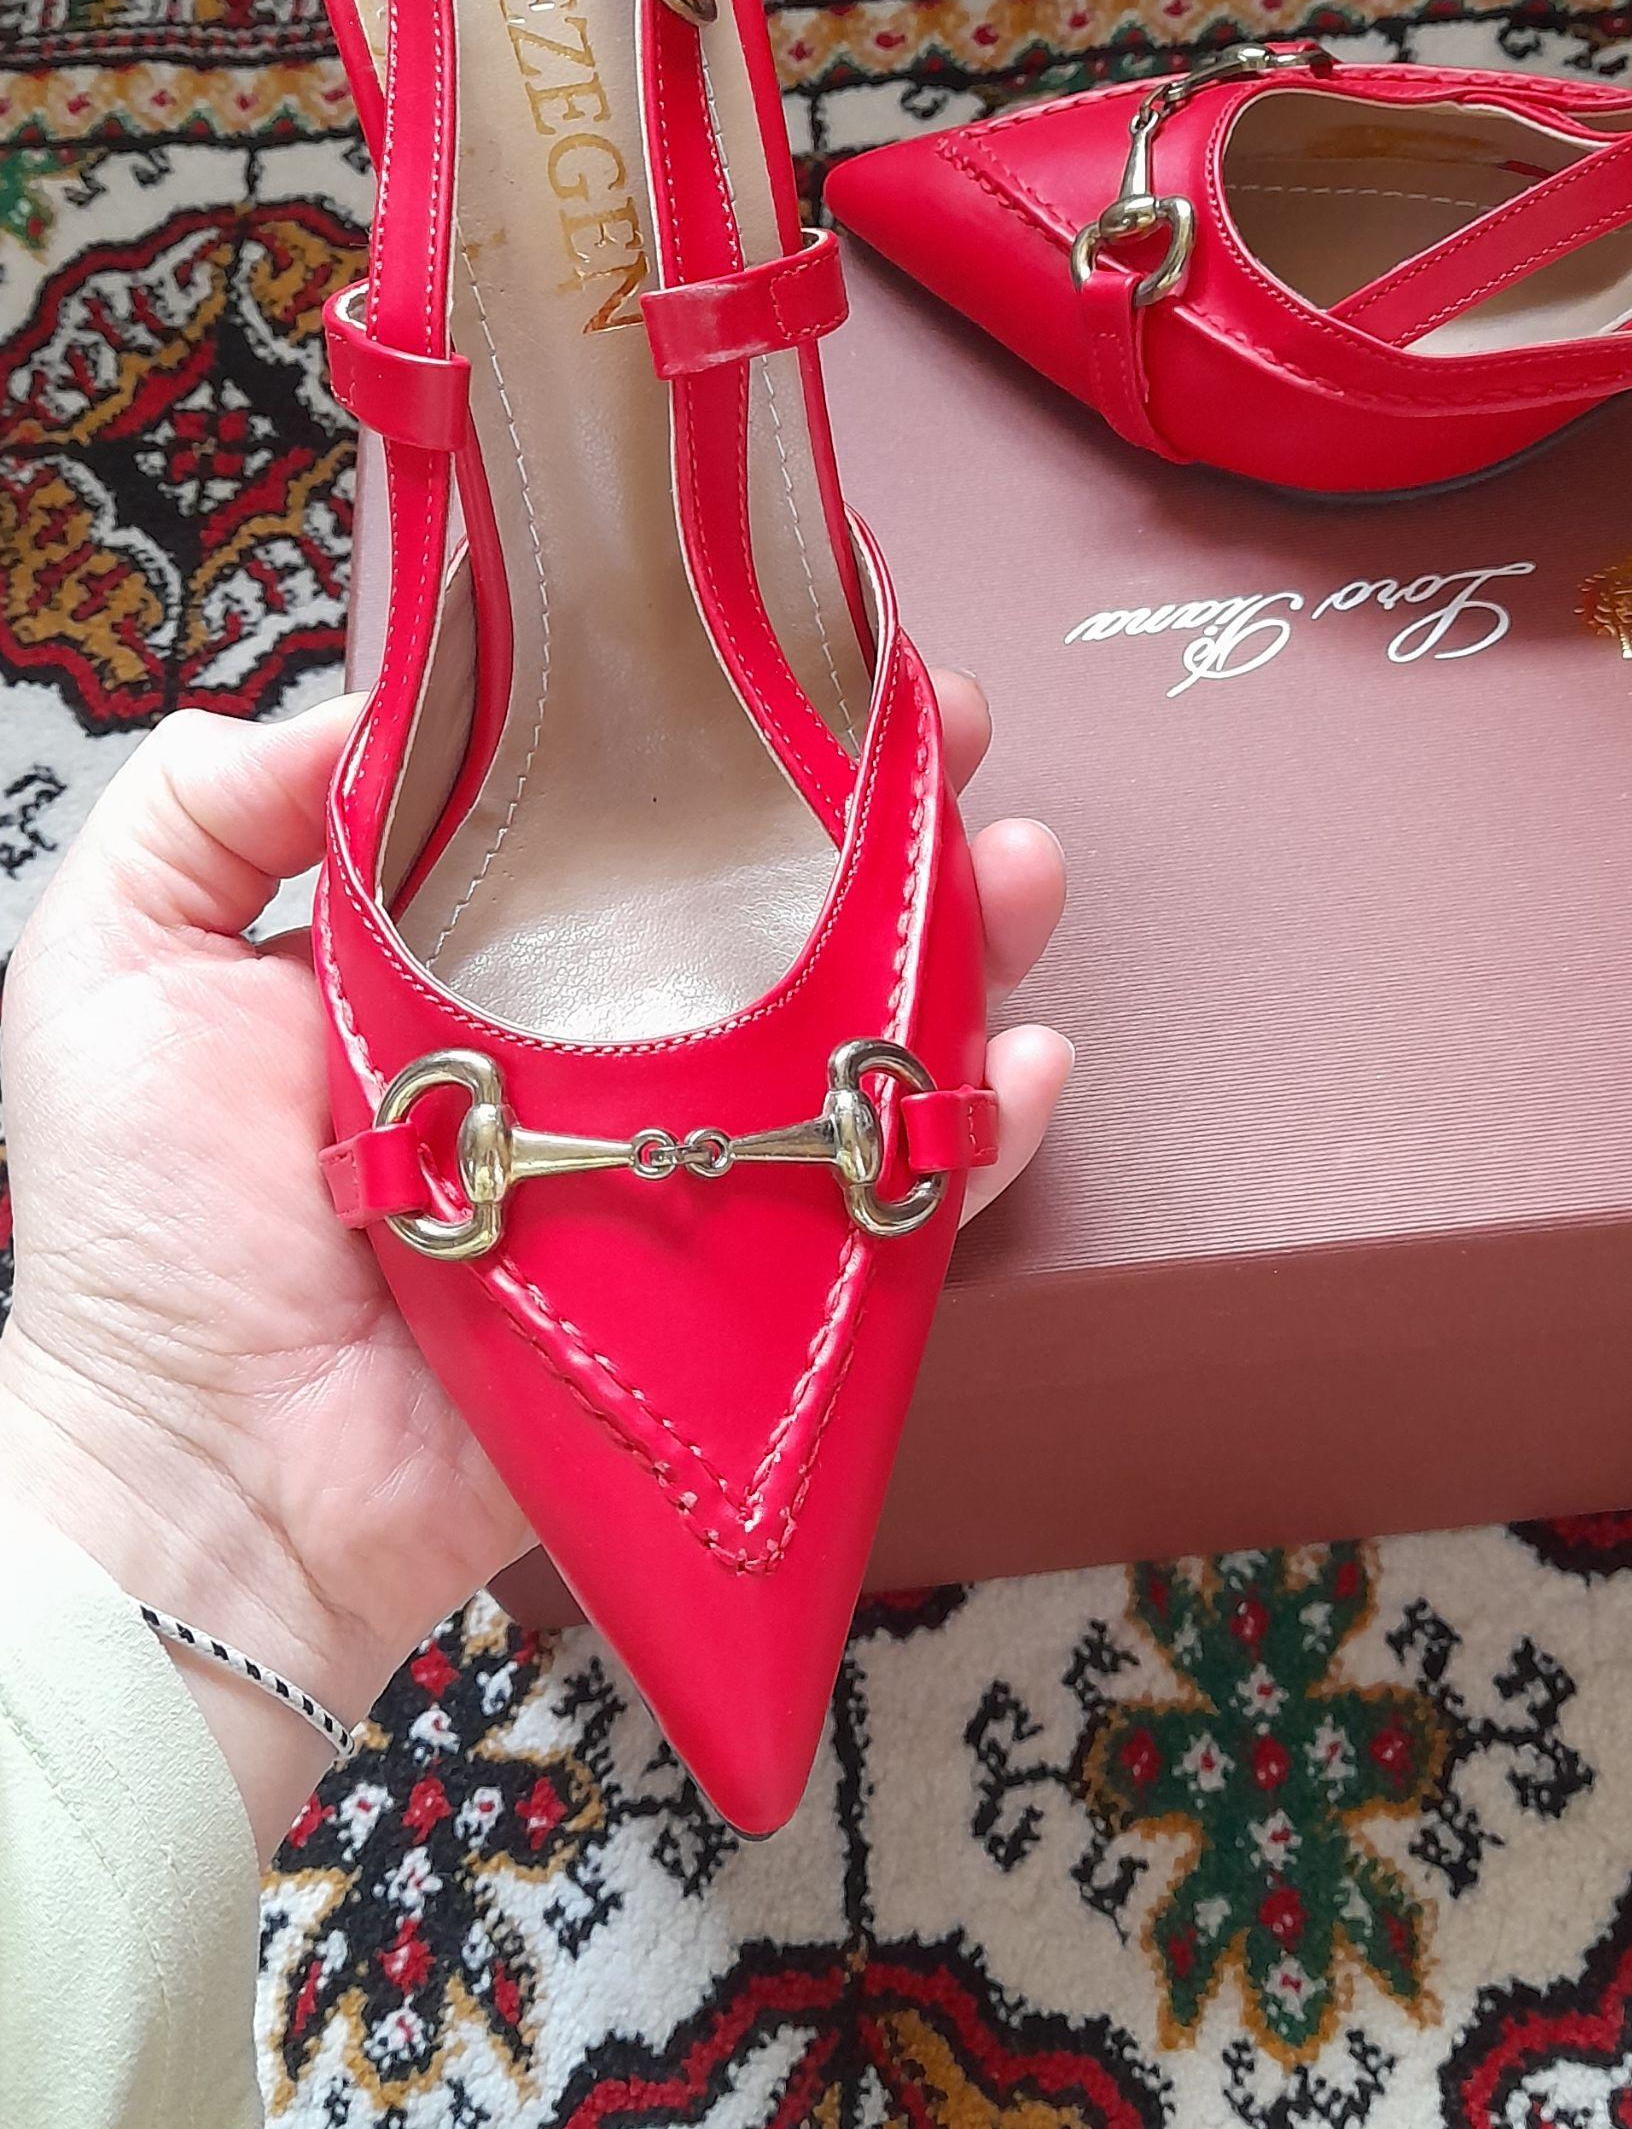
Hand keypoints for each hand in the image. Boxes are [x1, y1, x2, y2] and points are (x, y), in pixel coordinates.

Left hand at [0, 691, 1067, 1811]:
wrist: (208, 1483)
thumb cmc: (147, 1236)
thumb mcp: (113, 965)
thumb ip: (207, 804)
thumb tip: (377, 694)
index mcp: (450, 964)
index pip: (609, 817)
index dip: (706, 727)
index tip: (789, 645)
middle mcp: (576, 1055)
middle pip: (761, 909)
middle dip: (875, 814)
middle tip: (950, 736)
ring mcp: (669, 1174)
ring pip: (845, 1037)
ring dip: (954, 941)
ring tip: (1011, 871)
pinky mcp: (731, 1297)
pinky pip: (876, 1208)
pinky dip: (970, 1138)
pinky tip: (1020, 1064)